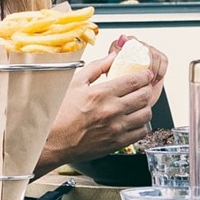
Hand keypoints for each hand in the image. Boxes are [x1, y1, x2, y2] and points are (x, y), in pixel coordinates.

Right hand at [41, 44, 167, 167]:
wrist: (53, 141)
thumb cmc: (60, 114)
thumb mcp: (74, 84)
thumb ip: (96, 68)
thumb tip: (113, 57)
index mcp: (101, 94)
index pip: (134, 81)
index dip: (145, 75)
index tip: (146, 74)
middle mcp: (111, 111)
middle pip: (144, 96)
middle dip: (147, 88)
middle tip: (144, 87)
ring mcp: (116, 128)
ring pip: (146, 114)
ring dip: (145, 106)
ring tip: (138, 104)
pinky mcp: (116, 143)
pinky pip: (140, 132)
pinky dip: (141, 124)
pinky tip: (134, 120)